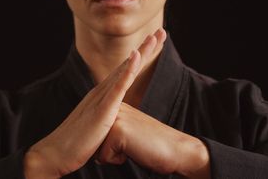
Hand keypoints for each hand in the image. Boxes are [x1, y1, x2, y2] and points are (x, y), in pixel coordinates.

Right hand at [23, 28, 167, 178]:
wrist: (55, 154)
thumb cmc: (76, 145)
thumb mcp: (97, 129)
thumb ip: (107, 122)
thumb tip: (116, 126)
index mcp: (101, 97)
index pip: (125, 72)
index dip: (141, 57)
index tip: (154, 44)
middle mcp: (101, 92)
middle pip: (128, 65)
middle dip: (146, 48)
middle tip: (161, 32)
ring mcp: (101, 98)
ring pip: (125, 70)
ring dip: (141, 53)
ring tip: (154, 37)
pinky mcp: (101, 109)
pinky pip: (117, 87)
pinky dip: (128, 70)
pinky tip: (136, 56)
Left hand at [95, 103, 210, 178]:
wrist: (176, 150)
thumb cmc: (152, 146)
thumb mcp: (127, 134)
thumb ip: (110, 133)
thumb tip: (91, 146)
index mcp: (115, 107)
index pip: (95, 134)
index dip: (109, 146)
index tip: (130, 140)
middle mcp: (113, 109)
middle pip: (93, 141)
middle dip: (109, 151)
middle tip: (133, 144)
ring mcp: (116, 118)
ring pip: (97, 150)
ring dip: (114, 156)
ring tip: (134, 146)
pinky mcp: (118, 131)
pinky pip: (104, 157)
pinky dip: (118, 160)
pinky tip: (136, 150)